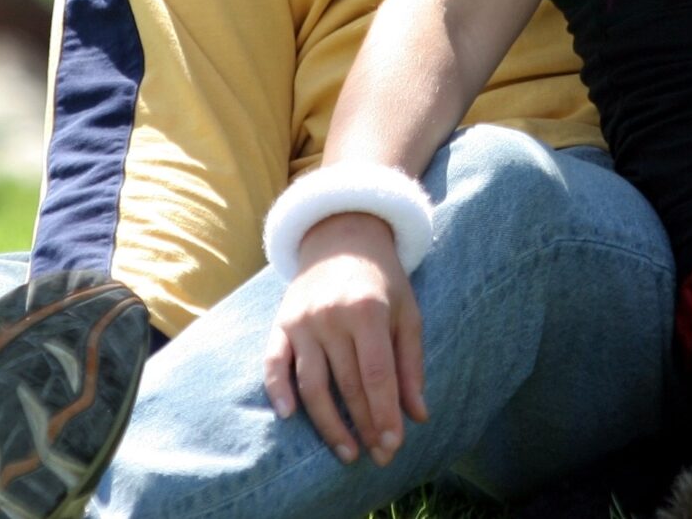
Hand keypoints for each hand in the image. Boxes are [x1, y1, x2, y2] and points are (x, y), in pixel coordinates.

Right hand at [264, 212, 428, 466]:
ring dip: (328, 422)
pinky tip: (290, 416)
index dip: (384, 412)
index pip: (376, 373)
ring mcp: (301, 320)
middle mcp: (331, 315)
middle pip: (346, 383)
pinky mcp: (279, 323)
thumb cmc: (382, 278)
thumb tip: (418, 414)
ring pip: (311, 383)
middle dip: (363, 424)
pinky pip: (273, 363)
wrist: (341, 236)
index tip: (393, 444)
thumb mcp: (408, 311)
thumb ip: (411, 362)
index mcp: (368, 309)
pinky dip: (278, 390)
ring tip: (347, 450)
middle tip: (378, 456)